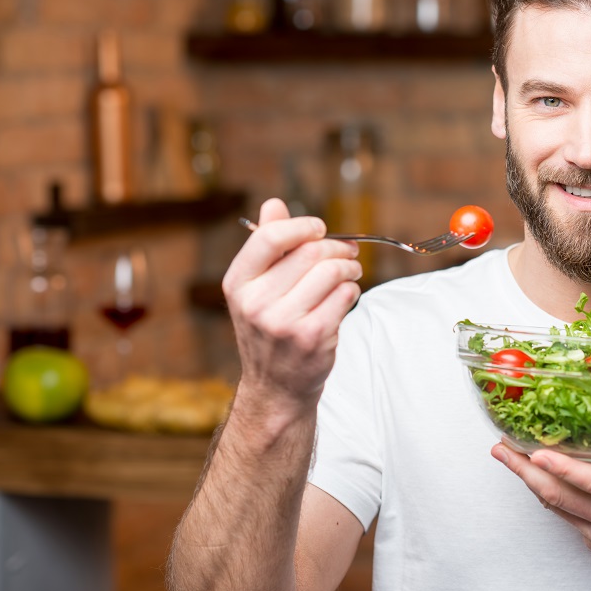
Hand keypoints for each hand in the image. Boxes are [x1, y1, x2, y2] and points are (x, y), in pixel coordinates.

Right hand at [222, 199, 361, 416]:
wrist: (276, 387)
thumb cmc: (270, 330)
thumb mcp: (256, 288)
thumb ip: (267, 245)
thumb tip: (274, 203)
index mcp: (238, 283)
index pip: (270, 237)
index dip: (302, 226)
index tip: (319, 228)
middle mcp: (255, 302)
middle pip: (310, 252)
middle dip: (337, 247)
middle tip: (348, 252)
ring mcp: (283, 322)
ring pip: (331, 271)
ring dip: (350, 267)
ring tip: (351, 271)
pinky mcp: (312, 337)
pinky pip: (344, 295)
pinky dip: (352, 290)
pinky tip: (345, 296)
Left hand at [492, 403, 590, 590]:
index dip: (566, 470)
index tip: (538, 454)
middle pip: (562, 497)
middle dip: (527, 472)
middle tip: (503, 448)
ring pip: (556, 508)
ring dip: (528, 482)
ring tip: (506, 456)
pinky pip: (563, 517)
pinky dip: (545, 496)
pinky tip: (531, 477)